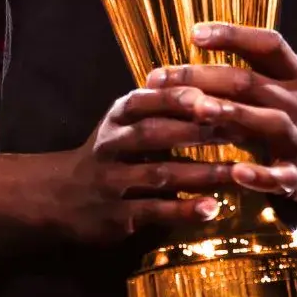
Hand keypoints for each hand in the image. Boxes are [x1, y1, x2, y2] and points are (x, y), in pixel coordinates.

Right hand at [45, 84, 242, 245]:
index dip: (178, 98)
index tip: (213, 97)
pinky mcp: (116, 215)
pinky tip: (212, 209)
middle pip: (153, 133)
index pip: (147, 100)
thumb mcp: (126, 121)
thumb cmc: (111, 150)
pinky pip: (154, 211)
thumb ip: (160, 103)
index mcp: (117, 116)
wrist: (60, 195)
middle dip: (195, 132)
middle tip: (237, 132)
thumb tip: (209, 81)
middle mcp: (111, 144)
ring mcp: (111, 181)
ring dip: (200, 174)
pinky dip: (184, 209)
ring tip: (235, 173)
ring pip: (159, 174)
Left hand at [145, 23, 296, 204]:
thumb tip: (197, 59)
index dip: (232, 35)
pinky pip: (279, 175)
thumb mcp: (294, 85)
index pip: (266, 45)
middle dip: (201, 78)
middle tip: (159, 78)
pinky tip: (236, 174)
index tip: (194, 32)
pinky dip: (259, 176)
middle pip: (247, 81)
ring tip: (195, 110)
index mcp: (295, 74)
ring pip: (260, 121)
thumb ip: (252, 75)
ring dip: (226, 114)